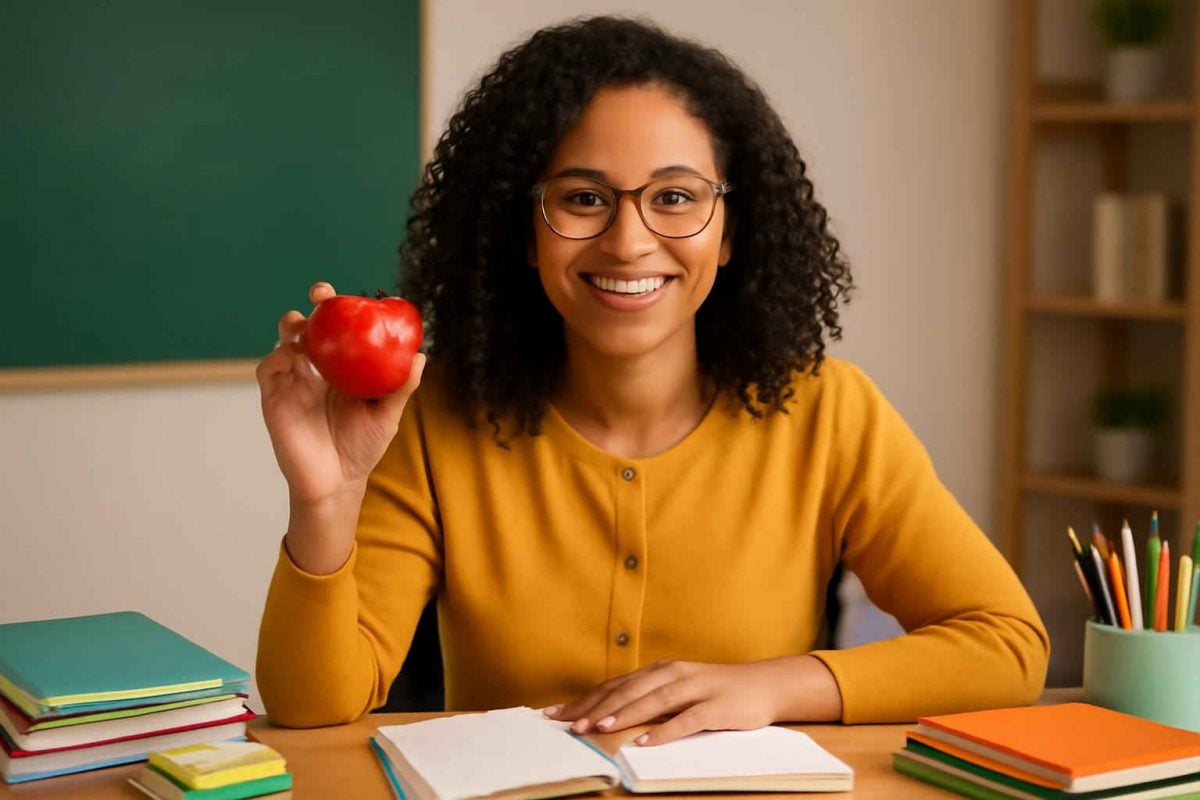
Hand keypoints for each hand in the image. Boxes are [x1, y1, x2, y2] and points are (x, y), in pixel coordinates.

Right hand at [257, 281, 426, 503]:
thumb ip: (401, 387)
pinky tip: (296, 356)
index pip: (339, 331)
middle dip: (314, 307)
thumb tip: (420, 356)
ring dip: (294, 327)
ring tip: (308, 328)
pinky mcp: (275, 398)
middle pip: (309, 327)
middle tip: (323, 296)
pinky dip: (279, 355)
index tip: (351, 295)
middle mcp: (315, 370)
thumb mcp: (387, 415)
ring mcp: (293, 382)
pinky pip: (269, 368)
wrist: (337, 483)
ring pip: (285, 341)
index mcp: (341, 369)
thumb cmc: (362, 447)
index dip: (341, 310)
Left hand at [543, 656, 841, 745]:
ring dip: (625, 714)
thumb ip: (647, 698)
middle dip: (597, 707)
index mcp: (659, 671)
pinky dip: (665, 730)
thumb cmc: (714, 691)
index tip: (556, 714)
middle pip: (628, 691)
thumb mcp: (677, 690)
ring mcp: (695, 689)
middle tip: (571, 724)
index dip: (585, 699)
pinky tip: (646, 740)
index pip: (614, 686)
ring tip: (599, 727)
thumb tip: (605, 713)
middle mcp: (673, 674)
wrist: (764, 685)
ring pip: (653, 701)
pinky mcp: (716, 707)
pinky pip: (687, 720)